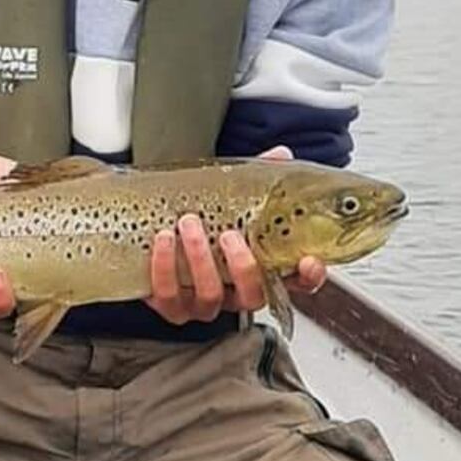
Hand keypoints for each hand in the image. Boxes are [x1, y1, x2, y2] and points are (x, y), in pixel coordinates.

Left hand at [145, 145, 325, 326]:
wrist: (152, 228)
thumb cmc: (203, 218)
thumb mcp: (231, 198)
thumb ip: (257, 180)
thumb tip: (280, 154)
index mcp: (259, 269)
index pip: (296, 282)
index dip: (308, 277)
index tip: (308, 260)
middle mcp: (236, 292)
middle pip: (254, 296)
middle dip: (242, 266)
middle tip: (229, 235)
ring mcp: (204, 303)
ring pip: (210, 296)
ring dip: (200, 260)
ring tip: (189, 224)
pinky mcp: (171, 305)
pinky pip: (169, 296)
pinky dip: (164, 267)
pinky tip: (162, 240)